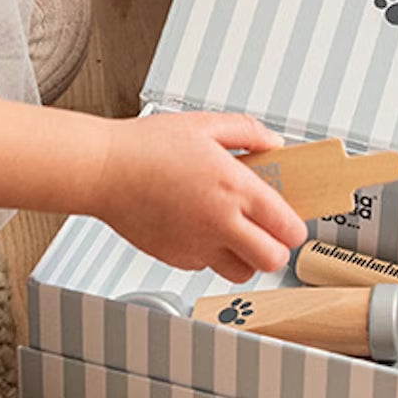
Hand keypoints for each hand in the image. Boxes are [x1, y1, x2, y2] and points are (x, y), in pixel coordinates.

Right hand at [95, 113, 306, 278]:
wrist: (102, 170)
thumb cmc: (145, 147)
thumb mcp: (204, 125)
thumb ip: (248, 132)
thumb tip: (274, 143)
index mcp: (234, 189)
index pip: (288, 228)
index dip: (294, 227)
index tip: (289, 219)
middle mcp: (220, 223)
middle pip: (273, 261)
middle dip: (276, 249)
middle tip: (268, 232)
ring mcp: (197, 245)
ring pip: (242, 273)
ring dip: (245, 258)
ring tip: (234, 233)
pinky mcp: (176, 258)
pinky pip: (206, 267)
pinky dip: (210, 254)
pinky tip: (198, 228)